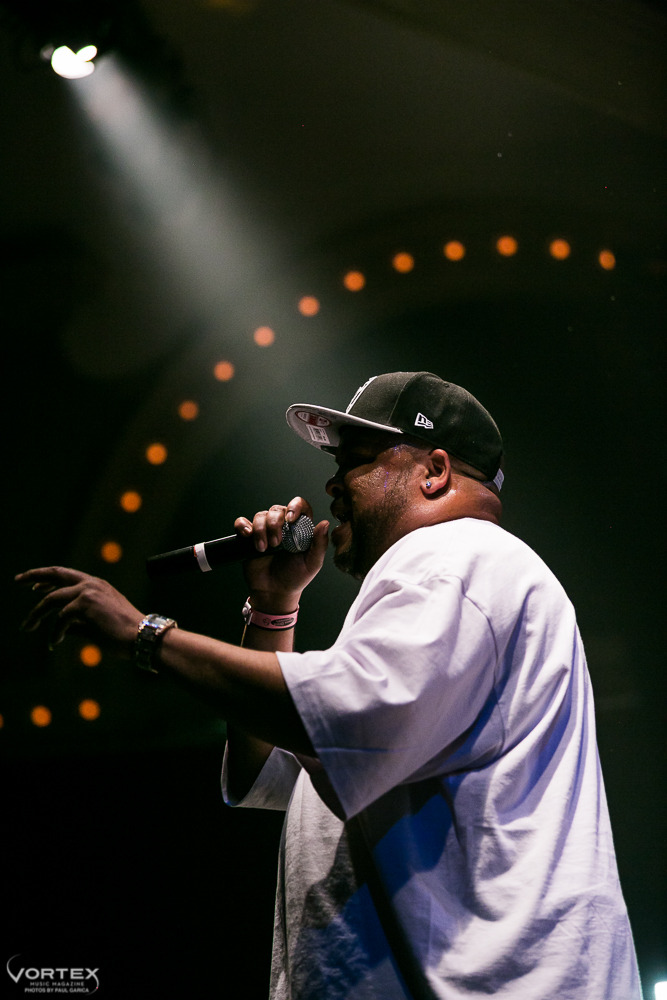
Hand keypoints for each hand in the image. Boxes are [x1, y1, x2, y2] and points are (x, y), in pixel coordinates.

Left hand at [16, 567, 143, 656]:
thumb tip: (62, 628)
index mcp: (97, 585)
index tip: (34, 586)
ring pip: (52, 599)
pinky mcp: (85, 605)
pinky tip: (54, 642)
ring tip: (27, 626)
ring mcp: (88, 592)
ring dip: (36, 614)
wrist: (141, 636)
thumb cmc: (123, 634)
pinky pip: (60, 619)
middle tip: (17, 580)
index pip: (67, 576)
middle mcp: (91, 584)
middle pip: (56, 574)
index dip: (48, 579)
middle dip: (34, 575)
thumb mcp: (97, 624)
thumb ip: (78, 622)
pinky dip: (54, 632)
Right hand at [234, 497, 328, 610]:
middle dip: (275, 524)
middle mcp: (283, 526)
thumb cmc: (296, 577)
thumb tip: (325, 522)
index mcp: (300, 528)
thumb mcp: (312, 563)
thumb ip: (320, 544)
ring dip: (260, 530)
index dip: (295, 506)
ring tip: (263, 549)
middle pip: (277, 510)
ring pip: (260, 515)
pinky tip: (247, 535)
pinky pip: (242, 523)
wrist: (274, 592)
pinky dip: (242, 525)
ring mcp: (265, 531)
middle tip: (276, 544)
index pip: (299, 506)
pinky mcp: (249, 538)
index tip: (291, 519)